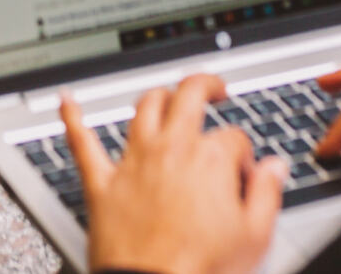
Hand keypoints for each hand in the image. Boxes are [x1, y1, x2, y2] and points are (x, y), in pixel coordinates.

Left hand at [65, 75, 284, 273]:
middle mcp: (170, 150)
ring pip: (143, 109)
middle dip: (205, 86)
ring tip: (167, 96)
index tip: (244, 176)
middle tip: (214, 90)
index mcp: (210, 160)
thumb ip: (267, 194)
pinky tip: (66, 101)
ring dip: (157, 96)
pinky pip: (81, 143)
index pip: (234, 138)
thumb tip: (274, 168)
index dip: (243, 156)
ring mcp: (134, 163)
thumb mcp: (254, 236)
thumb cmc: (201, 270)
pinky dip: (72, 119)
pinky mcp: (102, 183)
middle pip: (188, 97)